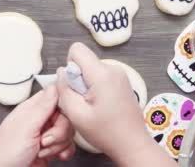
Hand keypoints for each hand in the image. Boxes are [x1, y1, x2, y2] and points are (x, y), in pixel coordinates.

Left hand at [0, 86, 75, 166]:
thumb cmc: (7, 153)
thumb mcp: (26, 126)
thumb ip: (43, 106)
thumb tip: (55, 85)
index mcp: (30, 109)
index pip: (54, 96)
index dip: (62, 105)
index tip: (61, 116)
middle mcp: (39, 120)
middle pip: (64, 116)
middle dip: (59, 131)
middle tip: (45, 139)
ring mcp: (45, 135)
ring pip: (68, 131)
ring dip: (59, 144)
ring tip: (42, 150)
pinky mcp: (52, 149)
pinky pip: (68, 145)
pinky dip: (65, 151)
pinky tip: (57, 156)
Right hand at [56, 42, 175, 166]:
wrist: (133, 144)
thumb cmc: (106, 133)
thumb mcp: (76, 114)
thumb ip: (63, 89)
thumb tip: (61, 72)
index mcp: (102, 74)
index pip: (77, 49)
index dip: (69, 66)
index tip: (74, 87)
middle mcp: (113, 69)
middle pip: (84, 60)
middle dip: (77, 78)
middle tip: (82, 102)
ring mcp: (119, 74)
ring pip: (91, 69)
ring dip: (86, 85)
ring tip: (92, 106)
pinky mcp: (121, 81)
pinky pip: (100, 76)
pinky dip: (95, 88)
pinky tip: (100, 106)